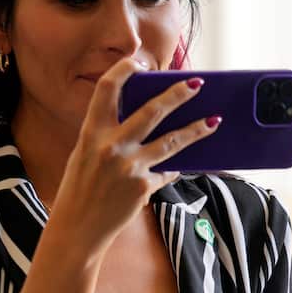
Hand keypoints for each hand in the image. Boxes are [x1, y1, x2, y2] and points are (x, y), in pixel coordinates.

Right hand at [48, 57, 219, 257]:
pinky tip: (181, 164)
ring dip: (196, 129)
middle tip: (198, 83)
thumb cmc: (81, 189)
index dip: (123, 71)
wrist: (77, 229)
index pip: (106, 89)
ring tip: (215, 121)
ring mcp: (129, 167)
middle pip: (152, 111)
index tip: (139, 63)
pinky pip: (166, 172)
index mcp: (91, 133)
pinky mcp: (143, 187)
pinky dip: (173, 168)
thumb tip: (146, 119)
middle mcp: (110, 147)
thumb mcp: (85, 155)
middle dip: (178, 94)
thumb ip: (109, 136)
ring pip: (172, 141)